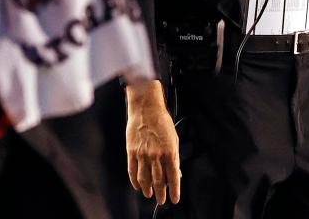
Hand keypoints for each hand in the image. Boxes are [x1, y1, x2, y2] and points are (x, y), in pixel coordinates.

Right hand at [125, 80, 180, 204]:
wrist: (146, 109)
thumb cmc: (162, 122)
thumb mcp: (174, 139)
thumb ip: (174, 157)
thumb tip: (176, 172)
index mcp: (169, 151)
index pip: (174, 176)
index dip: (175, 190)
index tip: (175, 199)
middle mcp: (156, 155)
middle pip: (159, 181)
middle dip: (161, 194)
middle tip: (162, 200)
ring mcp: (142, 154)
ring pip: (145, 179)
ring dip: (148, 189)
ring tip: (150, 194)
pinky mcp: (131, 152)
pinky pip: (132, 171)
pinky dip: (135, 181)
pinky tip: (138, 186)